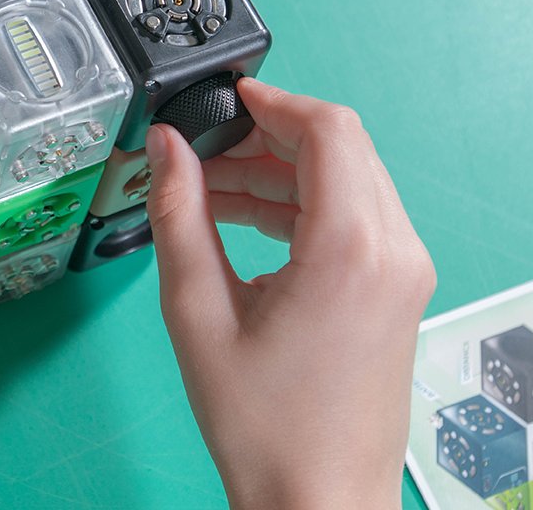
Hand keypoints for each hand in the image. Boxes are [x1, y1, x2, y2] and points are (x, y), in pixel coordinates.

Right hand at [146, 78, 434, 509]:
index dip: (272, 99)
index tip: (223, 99)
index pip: (328, 128)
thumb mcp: (197, 311)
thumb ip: (177, 213)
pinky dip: (298, 202)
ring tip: (209, 190)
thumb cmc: (264, 426)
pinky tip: (243, 220)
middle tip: (203, 150)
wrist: (319, 504)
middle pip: (338, 146)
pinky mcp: (395, 287)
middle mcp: (393, 251)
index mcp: (350, 249)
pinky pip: (351, 214)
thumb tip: (166, 146)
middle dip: (265, 135)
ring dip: (278, 170)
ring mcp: (402, 270)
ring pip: (345, 177)